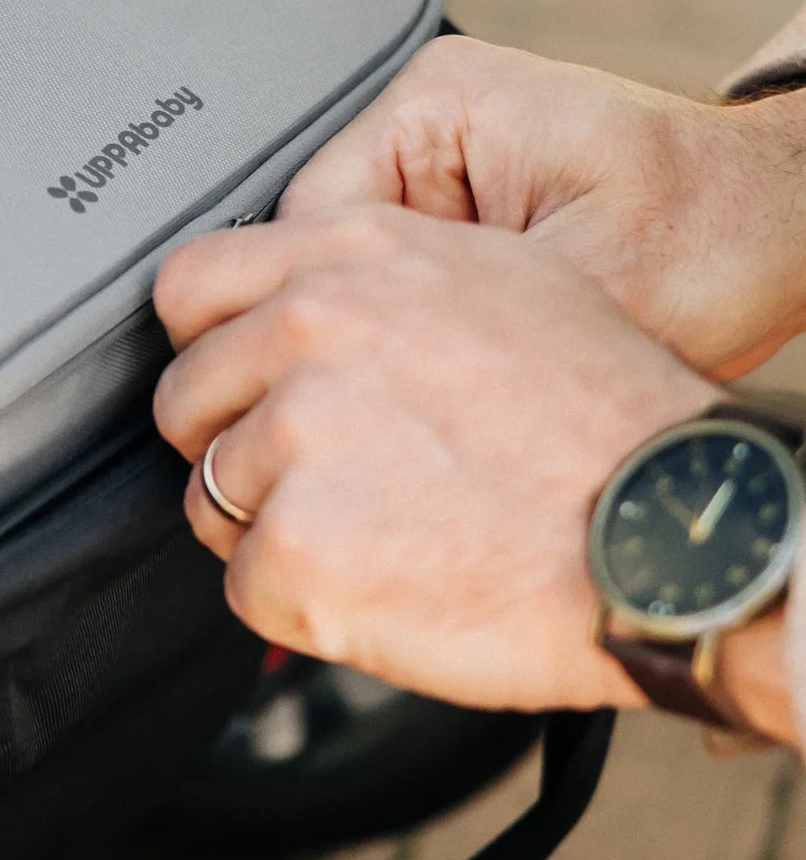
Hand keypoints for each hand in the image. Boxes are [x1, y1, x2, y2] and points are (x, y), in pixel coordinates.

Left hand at [153, 205, 713, 713]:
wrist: (672, 535)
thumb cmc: (608, 420)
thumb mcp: (501, 281)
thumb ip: (377, 282)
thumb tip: (300, 301)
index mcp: (351, 256)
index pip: (190, 286)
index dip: (209, 347)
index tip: (236, 383)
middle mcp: (311, 330)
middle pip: (186, 398)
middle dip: (236, 443)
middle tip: (323, 476)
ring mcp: (298, 438)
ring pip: (212, 495)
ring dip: (277, 526)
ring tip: (380, 529)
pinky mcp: (298, 546)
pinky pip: (247, 582)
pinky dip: (302, 603)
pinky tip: (385, 582)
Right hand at [281, 36, 805, 377]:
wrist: (785, 226)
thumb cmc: (717, 233)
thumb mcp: (581, 286)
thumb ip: (450, 318)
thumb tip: (349, 371)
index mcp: (433, 102)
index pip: (305, 225)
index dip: (328, 315)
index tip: (359, 379)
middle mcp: (423, 122)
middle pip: (317, 249)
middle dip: (365, 323)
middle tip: (430, 375)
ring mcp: (437, 163)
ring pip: (351, 275)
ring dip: (400, 330)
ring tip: (473, 359)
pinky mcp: (456, 206)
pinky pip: (398, 282)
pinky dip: (429, 330)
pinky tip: (478, 352)